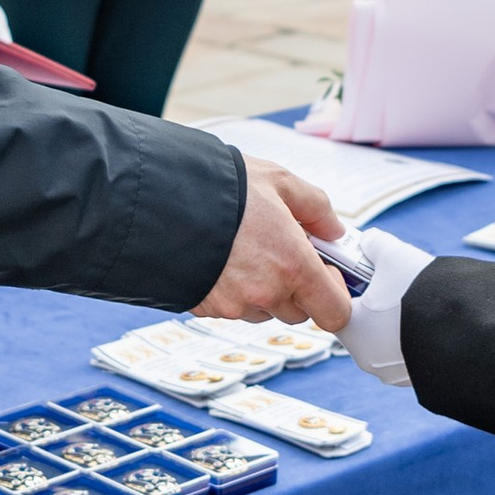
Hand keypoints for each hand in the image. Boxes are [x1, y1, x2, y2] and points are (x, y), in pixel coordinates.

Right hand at [192, 164, 350, 332]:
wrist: (157, 200)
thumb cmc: (220, 188)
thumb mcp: (278, 181)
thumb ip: (316, 207)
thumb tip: (334, 230)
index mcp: (294, 264)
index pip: (335, 312)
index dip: (337, 295)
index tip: (328, 273)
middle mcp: (266, 292)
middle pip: (299, 312)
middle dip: (297, 288)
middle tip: (282, 253)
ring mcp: (235, 305)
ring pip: (264, 310)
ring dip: (264, 290)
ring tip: (245, 251)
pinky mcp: (207, 309)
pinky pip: (233, 307)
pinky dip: (233, 290)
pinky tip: (222, 259)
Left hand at [338, 229, 430, 386]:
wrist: (472, 330)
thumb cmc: (424, 293)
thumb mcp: (395, 254)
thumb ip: (375, 244)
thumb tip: (369, 241)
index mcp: (350, 329)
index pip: (336, 302)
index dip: (351, 281)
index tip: (368, 269)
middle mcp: (365, 357)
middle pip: (362, 322)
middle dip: (376, 302)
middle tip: (396, 283)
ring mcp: (391, 372)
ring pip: (386, 340)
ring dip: (396, 322)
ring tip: (418, 302)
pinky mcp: (415, 380)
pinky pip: (408, 354)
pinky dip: (414, 339)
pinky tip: (430, 321)